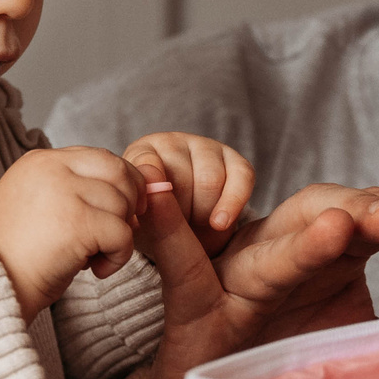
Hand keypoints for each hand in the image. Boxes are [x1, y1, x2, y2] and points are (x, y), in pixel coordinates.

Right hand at [0, 146, 147, 320]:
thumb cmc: (15, 258)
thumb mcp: (40, 208)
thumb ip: (77, 190)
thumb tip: (141, 189)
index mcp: (40, 161)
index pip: (100, 158)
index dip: (119, 187)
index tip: (116, 216)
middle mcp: (51, 167)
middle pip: (120, 171)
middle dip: (129, 205)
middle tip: (113, 236)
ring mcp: (63, 192)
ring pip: (124, 204)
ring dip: (120, 236)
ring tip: (93, 258)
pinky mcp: (77, 222)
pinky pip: (123, 233)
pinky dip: (119, 257)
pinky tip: (95, 271)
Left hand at [122, 131, 253, 254]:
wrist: (180, 236)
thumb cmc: (153, 226)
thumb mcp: (136, 224)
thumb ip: (136, 211)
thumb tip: (144, 201)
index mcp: (141, 154)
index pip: (147, 166)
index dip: (153, 199)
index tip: (152, 219)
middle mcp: (173, 143)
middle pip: (181, 178)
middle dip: (180, 214)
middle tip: (174, 231)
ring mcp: (206, 148)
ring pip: (210, 181)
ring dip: (203, 214)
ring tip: (192, 228)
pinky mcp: (236, 162)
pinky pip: (241, 177)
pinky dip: (231, 204)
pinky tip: (219, 223)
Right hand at [129, 180, 378, 378]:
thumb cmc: (298, 367)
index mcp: (332, 257)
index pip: (371, 218)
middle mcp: (285, 255)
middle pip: (320, 212)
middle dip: (361, 212)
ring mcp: (237, 282)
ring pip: (267, 247)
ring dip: (300, 235)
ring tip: (335, 227)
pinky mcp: (193, 315)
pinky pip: (180, 267)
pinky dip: (169, 227)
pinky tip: (157, 189)